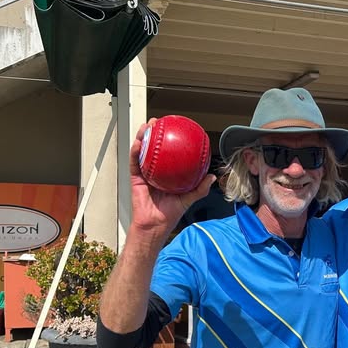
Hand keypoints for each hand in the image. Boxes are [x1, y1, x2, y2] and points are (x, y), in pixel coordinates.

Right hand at [129, 118, 215, 232]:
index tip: (173, 128)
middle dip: (154, 132)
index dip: (169, 140)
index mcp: (167, 173)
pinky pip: (135, 163)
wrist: (155, 225)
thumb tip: (212, 177)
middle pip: (153, 147)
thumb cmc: (170, 214)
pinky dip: (136, 152)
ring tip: (146, 126)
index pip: (168, 153)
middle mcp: (155, 170)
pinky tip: (138, 143)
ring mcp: (144, 173)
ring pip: (142, 151)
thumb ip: (200, 189)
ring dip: (143, 137)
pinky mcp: (136, 178)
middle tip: (158, 122)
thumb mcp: (188, 199)